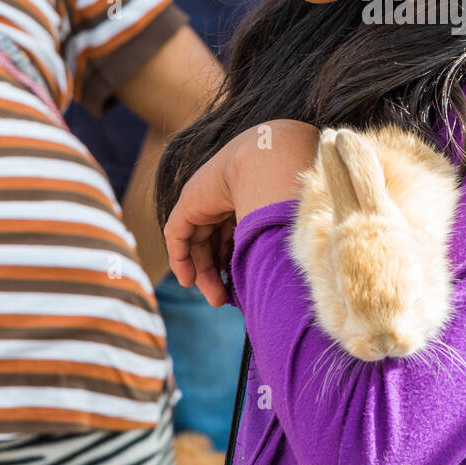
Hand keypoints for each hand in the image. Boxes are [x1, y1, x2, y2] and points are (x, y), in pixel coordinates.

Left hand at [164, 120, 318, 305]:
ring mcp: (208, 199)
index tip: (246, 286)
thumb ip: (275, 249)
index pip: (238, 235)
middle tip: (225, 300)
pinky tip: (188, 280)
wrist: (269, 163)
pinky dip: (180, 258)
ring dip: (203, 273)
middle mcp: (228, 198)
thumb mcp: (279, 228)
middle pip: (217, 241)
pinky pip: (178, 233)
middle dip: (219, 273)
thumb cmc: (287, 193)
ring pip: (198, 242)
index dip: (239, 261)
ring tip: (216, 298)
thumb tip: (285, 286)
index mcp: (251, 199)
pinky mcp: (189, 202)